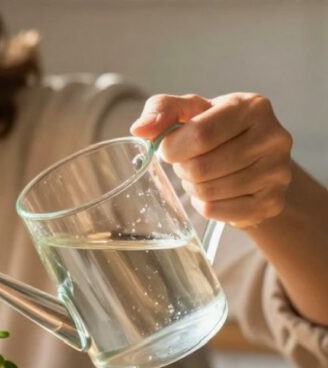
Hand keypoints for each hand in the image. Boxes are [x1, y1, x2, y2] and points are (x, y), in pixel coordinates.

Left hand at [129, 93, 293, 227]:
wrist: (253, 157)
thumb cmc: (216, 128)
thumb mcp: (190, 110)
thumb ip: (162, 109)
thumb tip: (140, 129)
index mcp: (252, 107)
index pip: (200, 134)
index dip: (173, 147)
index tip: (169, 148)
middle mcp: (273, 138)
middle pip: (201, 167)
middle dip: (183, 168)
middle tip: (188, 162)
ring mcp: (277, 172)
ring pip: (208, 191)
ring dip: (193, 186)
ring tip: (202, 174)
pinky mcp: (271, 202)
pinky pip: (216, 211)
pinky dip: (204, 204)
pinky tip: (213, 191)